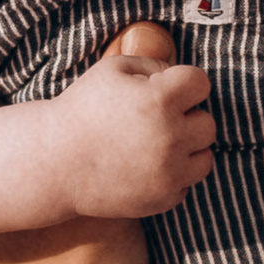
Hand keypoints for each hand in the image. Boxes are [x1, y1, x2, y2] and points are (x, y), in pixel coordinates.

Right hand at [44, 21, 215, 218]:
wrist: (55, 163)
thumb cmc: (82, 110)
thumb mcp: (111, 70)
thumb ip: (153, 65)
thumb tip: (179, 78)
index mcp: (160, 101)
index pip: (201, 83)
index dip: (184, 83)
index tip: (166, 90)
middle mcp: (171, 138)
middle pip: (207, 123)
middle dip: (186, 118)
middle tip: (156, 120)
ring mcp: (169, 173)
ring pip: (205, 157)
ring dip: (187, 149)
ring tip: (156, 144)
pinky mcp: (164, 199)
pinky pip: (186, 184)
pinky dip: (172, 176)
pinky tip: (145, 167)